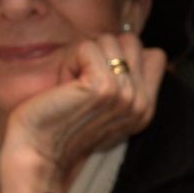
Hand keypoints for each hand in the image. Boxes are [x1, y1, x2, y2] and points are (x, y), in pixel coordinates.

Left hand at [0, 32, 166, 192]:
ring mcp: (125, 95)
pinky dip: (69, 59)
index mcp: (146, 107)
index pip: (154, 55)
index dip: (120, 55)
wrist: (39, 153)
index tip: (97, 79)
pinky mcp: (103, 87)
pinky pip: (87, 46)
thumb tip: (147, 49)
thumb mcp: (102, 102)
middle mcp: (141, 102)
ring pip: (108, 39)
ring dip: (82, 55)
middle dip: (100, 51)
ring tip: (71, 84)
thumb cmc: (60, 125)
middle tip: (81, 80)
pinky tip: (64, 84)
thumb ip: (127, 78)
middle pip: (130, 41)